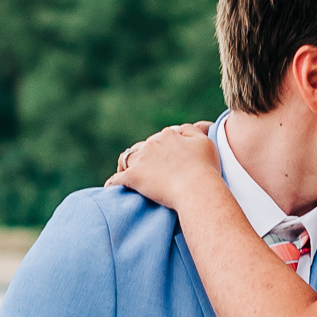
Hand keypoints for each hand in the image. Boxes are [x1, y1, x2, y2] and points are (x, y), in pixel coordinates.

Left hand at [107, 121, 222, 207]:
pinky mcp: (133, 177)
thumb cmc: (205, 169)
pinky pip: (116, 179)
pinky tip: (111, 187)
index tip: (166, 160)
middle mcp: (151, 143)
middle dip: (145, 157)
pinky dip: (113, 182)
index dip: (162, 148)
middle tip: (150, 171)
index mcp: (168, 135)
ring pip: (127, 159)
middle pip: (142, 147)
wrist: (196, 189)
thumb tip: (186, 127)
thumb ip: (194, 131)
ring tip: (127, 175)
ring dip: (126, 165)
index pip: (160, 138)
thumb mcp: (205, 143)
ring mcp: (140, 160)